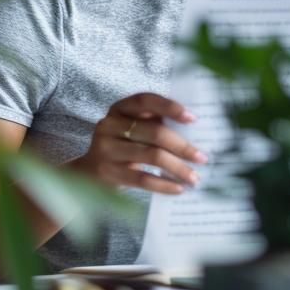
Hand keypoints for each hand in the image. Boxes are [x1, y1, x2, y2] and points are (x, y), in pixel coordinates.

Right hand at [71, 93, 207, 194]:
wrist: (87, 174)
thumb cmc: (120, 146)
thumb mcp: (131, 129)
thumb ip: (153, 123)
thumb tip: (192, 129)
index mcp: (118, 108)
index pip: (146, 100)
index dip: (170, 107)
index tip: (193, 118)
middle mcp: (109, 125)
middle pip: (154, 133)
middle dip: (182, 146)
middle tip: (202, 157)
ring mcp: (106, 149)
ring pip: (152, 156)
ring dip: (178, 168)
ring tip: (194, 177)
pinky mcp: (108, 173)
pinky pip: (143, 179)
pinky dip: (164, 184)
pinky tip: (178, 189)